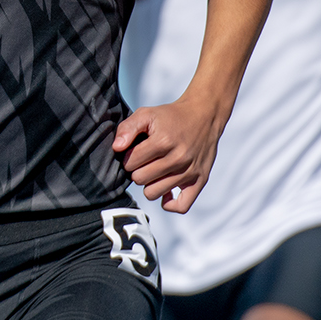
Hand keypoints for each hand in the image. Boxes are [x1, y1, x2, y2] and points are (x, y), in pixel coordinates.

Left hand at [112, 95, 225, 212]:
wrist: (203, 115)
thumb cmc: (171, 116)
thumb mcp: (146, 113)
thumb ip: (127, 128)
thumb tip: (117, 148)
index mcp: (163, 141)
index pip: (130, 163)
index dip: (128, 157)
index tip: (135, 151)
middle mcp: (178, 158)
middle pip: (140, 179)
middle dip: (137, 170)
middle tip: (145, 161)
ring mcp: (190, 171)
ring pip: (154, 193)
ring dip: (149, 184)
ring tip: (155, 171)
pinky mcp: (200, 180)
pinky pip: (182, 206)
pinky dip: (169, 202)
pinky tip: (166, 191)